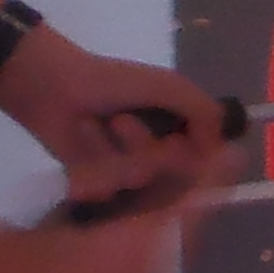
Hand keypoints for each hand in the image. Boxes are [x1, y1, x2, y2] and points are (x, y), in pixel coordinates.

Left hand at [0, 28, 233, 213]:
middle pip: (175, 176)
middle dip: (149, 148)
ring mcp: (130, 170)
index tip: (182, 144)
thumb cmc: (113, 82)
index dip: (198, 158)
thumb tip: (219, 150)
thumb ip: (205, 113)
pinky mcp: (101, 184)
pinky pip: (114, 190)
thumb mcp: (169, 87)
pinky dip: (99, 163)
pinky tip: (85, 139)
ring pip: (144, 183)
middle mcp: (161, 153)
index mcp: (182, 129)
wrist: (54, 87)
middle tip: (123, 122)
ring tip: (104, 124)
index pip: (207, 159)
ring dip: (122, 151)